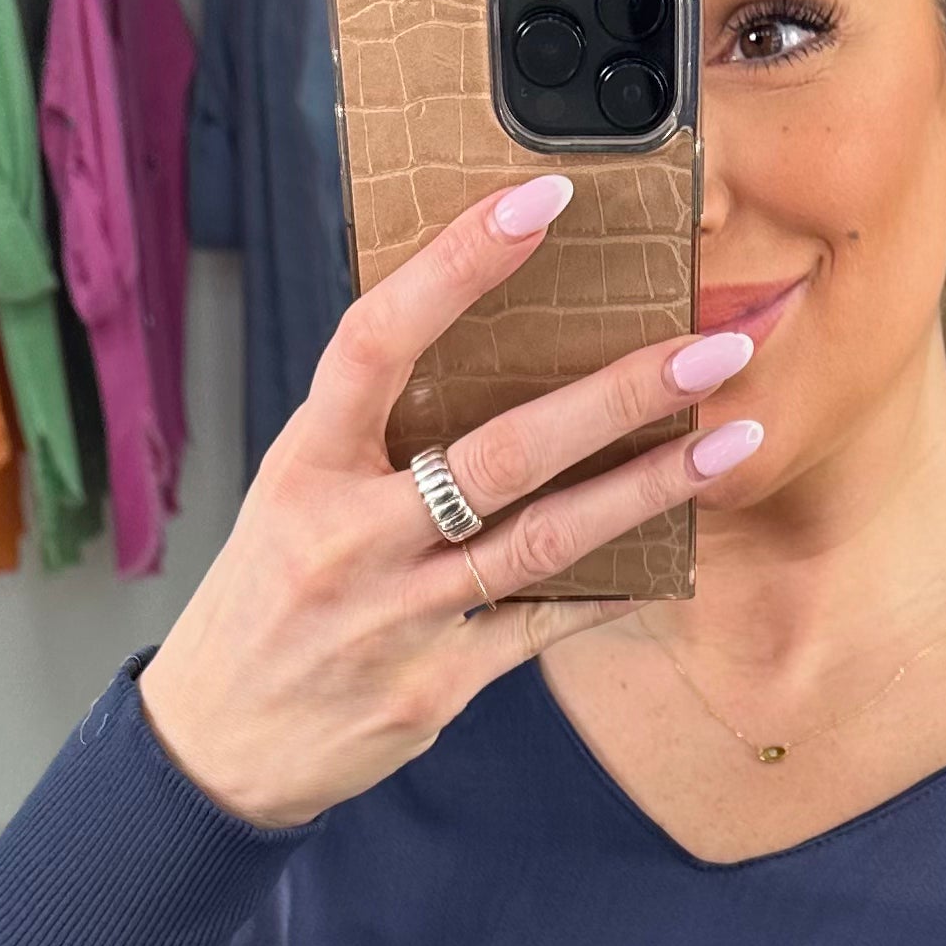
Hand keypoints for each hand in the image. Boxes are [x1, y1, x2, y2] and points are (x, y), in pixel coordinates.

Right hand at [137, 171, 761, 828]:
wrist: (217, 744)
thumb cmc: (266, 600)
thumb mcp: (293, 496)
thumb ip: (373, 434)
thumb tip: (486, 348)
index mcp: (305, 465)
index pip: (377, 339)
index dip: (458, 265)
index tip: (540, 201)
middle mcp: (349, 536)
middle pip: (498, 451)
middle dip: (617, 396)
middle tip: (709, 351)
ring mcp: (396, 617)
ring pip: (542, 540)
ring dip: (646, 489)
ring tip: (728, 441)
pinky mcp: (435, 686)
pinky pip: (542, 627)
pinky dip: (611, 589)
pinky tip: (673, 555)